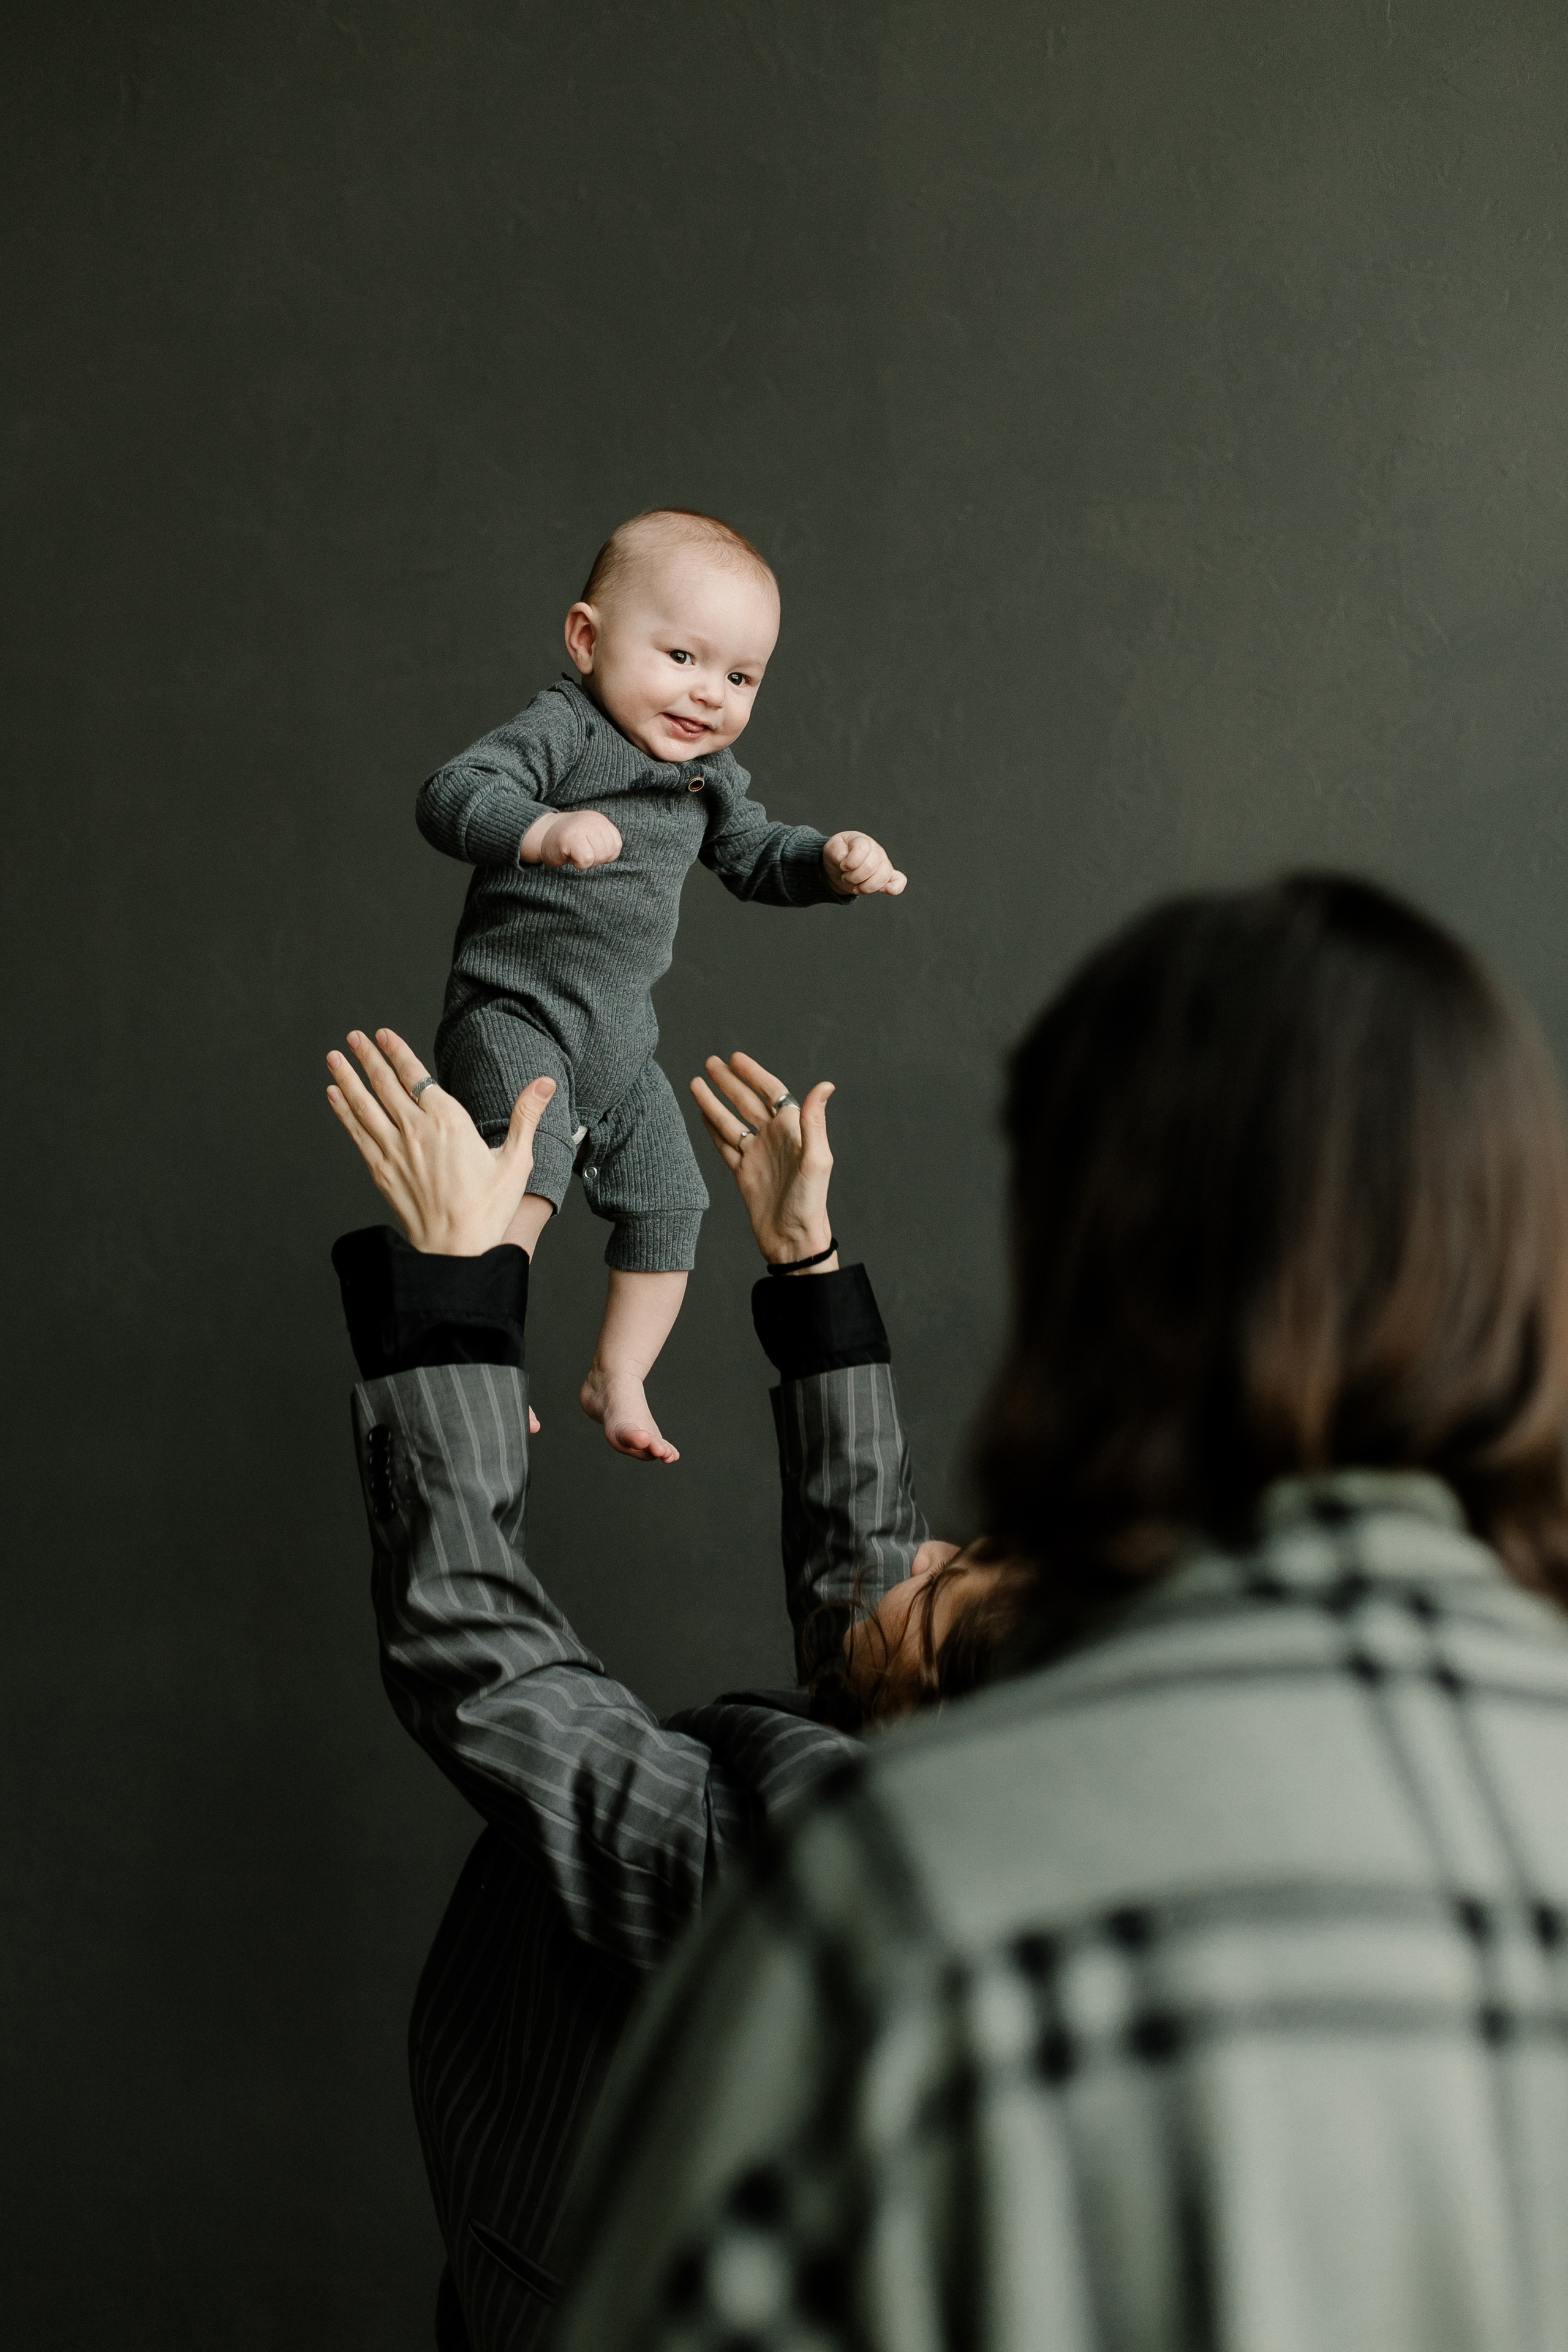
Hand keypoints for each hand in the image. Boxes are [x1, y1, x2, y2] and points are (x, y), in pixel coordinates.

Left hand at [326, 1028, 556, 1256]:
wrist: (455, 1250)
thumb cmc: (488, 1209)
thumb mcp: (516, 1161)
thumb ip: (526, 1117)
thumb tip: (545, 1083)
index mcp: (449, 1123)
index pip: (417, 1077)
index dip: (398, 1053)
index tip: (383, 1035)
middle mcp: (417, 1131)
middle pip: (386, 1085)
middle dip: (368, 1057)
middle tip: (354, 1036)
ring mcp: (395, 1151)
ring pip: (365, 1105)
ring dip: (348, 1077)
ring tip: (334, 1057)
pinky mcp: (381, 1171)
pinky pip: (357, 1133)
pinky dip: (343, 1111)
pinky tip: (333, 1095)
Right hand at [521, 809, 623, 870]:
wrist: (540, 835)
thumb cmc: (565, 841)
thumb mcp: (590, 836)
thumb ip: (604, 841)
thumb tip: (611, 854)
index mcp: (600, 820)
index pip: (616, 845)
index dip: (604, 854)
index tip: (587, 849)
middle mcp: (593, 821)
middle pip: (608, 852)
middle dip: (595, 859)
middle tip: (579, 851)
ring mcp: (583, 828)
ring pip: (599, 856)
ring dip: (587, 861)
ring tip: (574, 852)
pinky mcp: (572, 838)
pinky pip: (586, 860)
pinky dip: (579, 864)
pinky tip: (569, 856)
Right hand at [690, 1052, 835, 1267]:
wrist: (793, 1241)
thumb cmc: (810, 1203)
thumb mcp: (816, 1160)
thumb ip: (815, 1122)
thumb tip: (825, 1085)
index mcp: (792, 1132)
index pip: (771, 1093)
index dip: (754, 1074)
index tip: (736, 1058)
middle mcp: (773, 1139)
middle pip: (746, 1102)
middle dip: (729, 1082)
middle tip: (711, 1062)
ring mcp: (756, 1155)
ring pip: (729, 1121)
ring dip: (713, 1102)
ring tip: (696, 1083)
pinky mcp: (743, 1173)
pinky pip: (724, 1145)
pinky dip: (711, 1129)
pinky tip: (701, 1115)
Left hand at [823, 830, 905, 896]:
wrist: (840, 867)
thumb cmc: (838, 855)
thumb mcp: (831, 849)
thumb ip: (836, 851)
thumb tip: (845, 860)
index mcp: (862, 841)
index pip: (862, 849)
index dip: (850, 862)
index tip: (842, 865)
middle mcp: (876, 851)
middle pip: (870, 867)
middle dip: (853, 877)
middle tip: (846, 876)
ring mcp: (884, 863)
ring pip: (883, 877)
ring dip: (865, 886)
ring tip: (856, 886)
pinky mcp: (888, 877)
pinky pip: (899, 881)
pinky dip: (894, 888)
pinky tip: (884, 890)